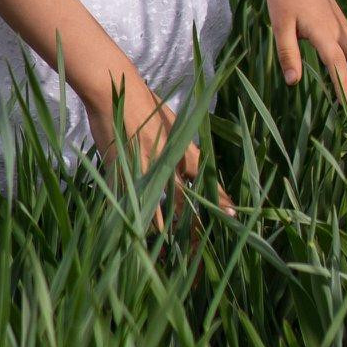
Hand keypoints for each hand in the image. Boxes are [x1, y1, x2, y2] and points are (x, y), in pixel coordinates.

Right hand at [85, 70, 236, 235]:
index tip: (232, 214)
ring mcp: (143, 169)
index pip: (205, 178)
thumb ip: (181, 140)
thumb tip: (190, 156)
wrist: (114, 90)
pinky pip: (132, 202)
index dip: (218, 198)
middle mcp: (166, 162)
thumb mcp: (171, 119)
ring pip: (158, 209)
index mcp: (181, 147)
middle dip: (194, 227)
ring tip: (171, 256)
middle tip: (201, 250)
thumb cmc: (143, 100)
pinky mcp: (121, 171)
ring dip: (166, 235)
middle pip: (184, 202)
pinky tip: (140, 239)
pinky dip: (137, 221)